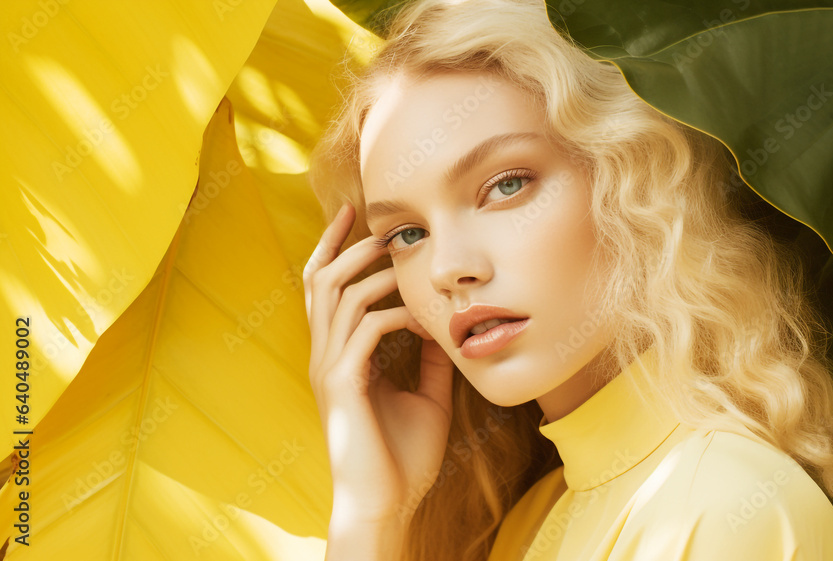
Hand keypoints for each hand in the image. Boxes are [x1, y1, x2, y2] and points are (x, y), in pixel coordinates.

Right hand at [303, 201, 454, 527]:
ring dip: (374, 273)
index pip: (324, 291)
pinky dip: (395, 315)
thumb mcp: (426, 397)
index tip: (353, 215)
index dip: (332, 249)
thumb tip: (445, 328)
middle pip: (321, 282)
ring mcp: (330, 370)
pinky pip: (365, 331)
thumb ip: (430, 361)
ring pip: (339, 298)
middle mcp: (326, 358)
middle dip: (349, 247)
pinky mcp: (342, 386)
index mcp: (338, 357)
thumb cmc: (403, 458)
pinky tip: (421, 321)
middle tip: (383, 227)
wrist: (386, 505)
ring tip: (403, 260)